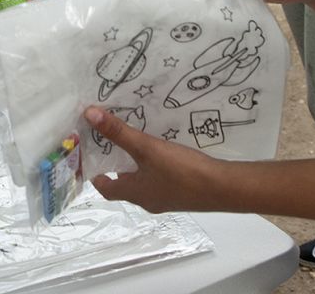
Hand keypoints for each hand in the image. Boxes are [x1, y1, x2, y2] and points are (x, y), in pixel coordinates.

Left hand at [85, 106, 225, 212]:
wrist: (224, 188)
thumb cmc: (182, 171)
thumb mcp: (147, 148)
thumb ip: (119, 132)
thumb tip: (89, 115)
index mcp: (135, 193)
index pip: (106, 189)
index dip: (95, 174)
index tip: (90, 155)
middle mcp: (148, 200)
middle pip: (124, 185)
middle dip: (117, 165)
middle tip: (110, 142)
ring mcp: (167, 198)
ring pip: (144, 181)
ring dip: (137, 165)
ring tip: (135, 141)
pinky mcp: (184, 193)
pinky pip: (162, 179)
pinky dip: (156, 166)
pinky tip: (164, 150)